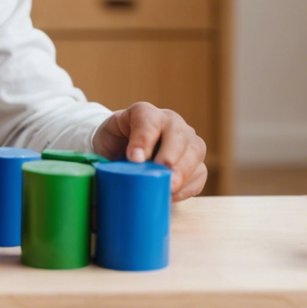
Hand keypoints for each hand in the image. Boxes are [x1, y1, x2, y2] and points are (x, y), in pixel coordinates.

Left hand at [93, 102, 207, 201]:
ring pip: (195, 151)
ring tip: (170, 187)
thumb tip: (121, 170)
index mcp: (146, 113)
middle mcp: (170, 122)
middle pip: (179, 134)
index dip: (143, 139)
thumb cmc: (114, 141)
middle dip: (171, 156)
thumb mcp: (106, 139)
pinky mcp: (195, 160)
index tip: (135, 159)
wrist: (122, 147)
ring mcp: (186, 140)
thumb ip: (110, 149)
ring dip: (184, 171)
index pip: (148, 121)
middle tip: (162, 173)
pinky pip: (200, 172)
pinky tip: (174, 194)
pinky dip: (189, 185)